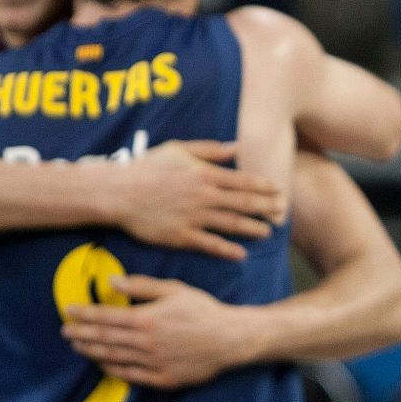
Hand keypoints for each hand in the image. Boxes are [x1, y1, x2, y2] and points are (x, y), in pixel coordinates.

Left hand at [61, 275, 252, 388]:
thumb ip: (142, 286)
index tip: (69, 311)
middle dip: (81, 334)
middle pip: (104, 339)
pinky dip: (113, 370)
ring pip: (114, 358)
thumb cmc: (204, 310)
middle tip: (65, 332)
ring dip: (92, 352)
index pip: (106, 316)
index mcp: (147, 319)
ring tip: (78, 347)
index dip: (84, 314)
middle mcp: (146, 343)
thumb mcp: (175, 290)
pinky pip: (131, 376)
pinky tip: (103, 365)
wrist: (231, 338)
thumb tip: (112, 282)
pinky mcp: (163, 379)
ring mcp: (153, 363)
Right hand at [113, 140, 285, 260]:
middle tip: (283, 212)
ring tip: (268, 232)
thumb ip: (210, 150)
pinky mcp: (181, 236)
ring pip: (232, 224)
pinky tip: (241, 254)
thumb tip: (237, 147)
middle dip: (267, 208)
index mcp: (204, 174)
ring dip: (253, 229)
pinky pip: (209, 244)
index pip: (244, 181)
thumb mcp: (178, 149)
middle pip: (244, 203)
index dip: (265, 187)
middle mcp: (203, 196)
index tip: (280, 191)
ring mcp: (193, 217)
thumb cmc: (146, 167)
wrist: (117, 192)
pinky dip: (227, 250)